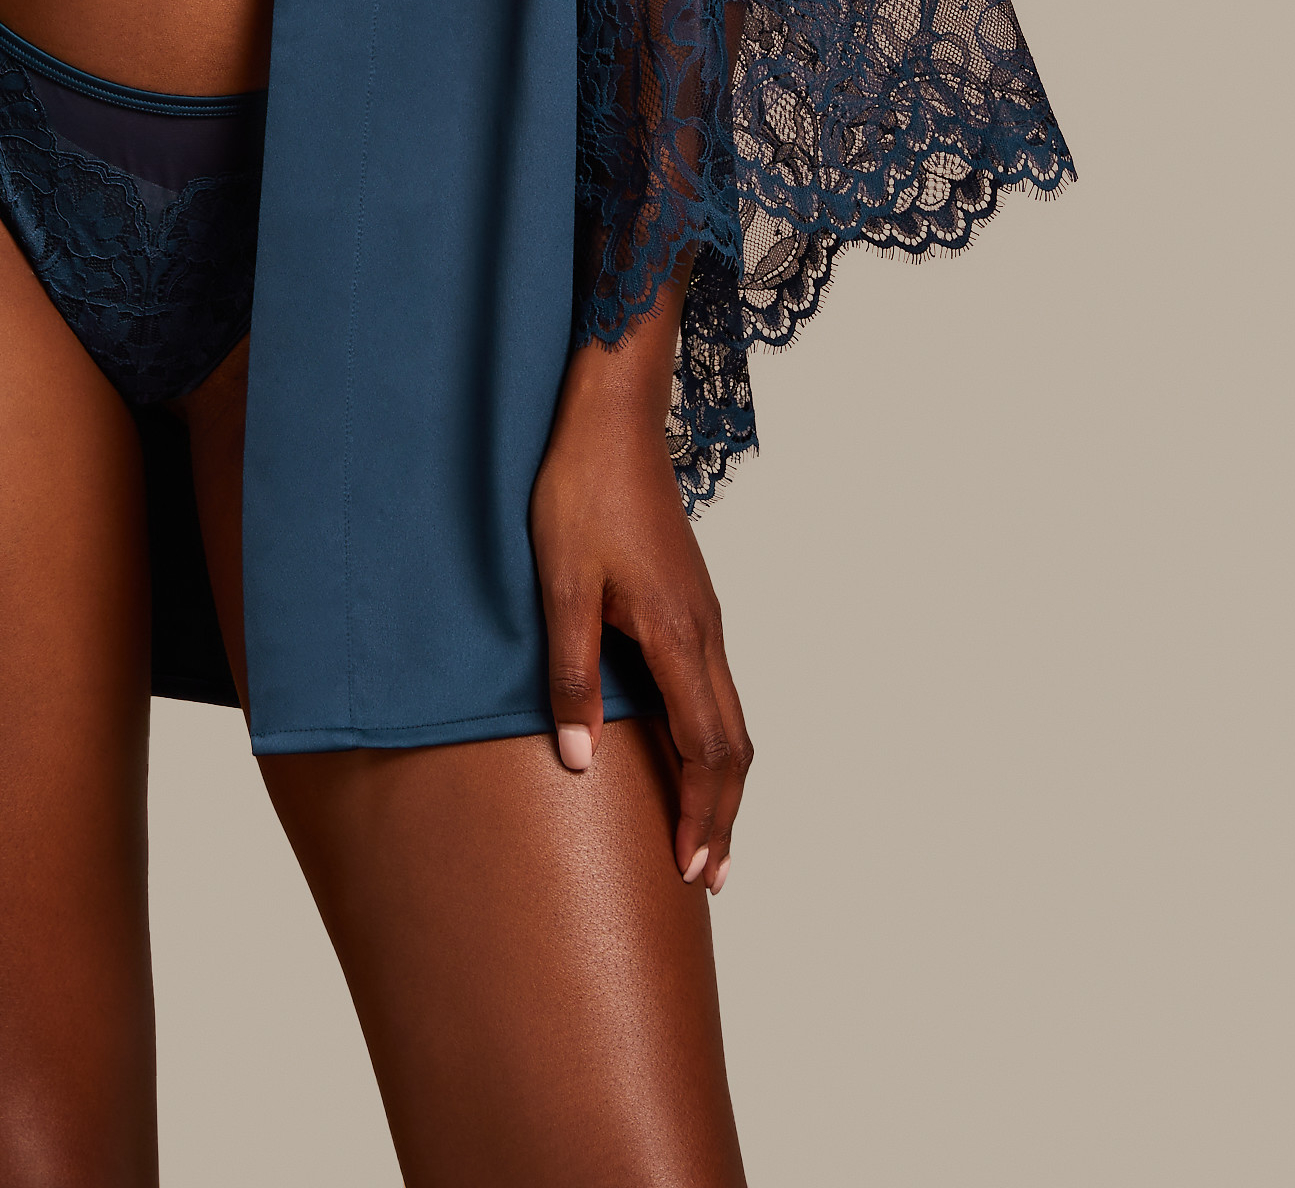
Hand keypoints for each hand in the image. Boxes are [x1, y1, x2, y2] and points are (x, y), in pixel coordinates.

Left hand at [529, 324, 751, 894]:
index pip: (706, 751)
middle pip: (734, 746)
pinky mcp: (692, 599)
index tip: (691, 872)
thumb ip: (572, 673)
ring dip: (722, 781)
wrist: (611, 417)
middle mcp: (704, 632)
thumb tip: (581, 761)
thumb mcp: (560, 584)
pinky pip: (717, 689)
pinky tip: (689, 750)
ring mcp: (704, 614)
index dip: (701, 816)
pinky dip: (714, 739)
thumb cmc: (580, 491)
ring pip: (733, 717)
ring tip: (706, 832)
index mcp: (676, 635)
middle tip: (708, 877)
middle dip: (723, 815)